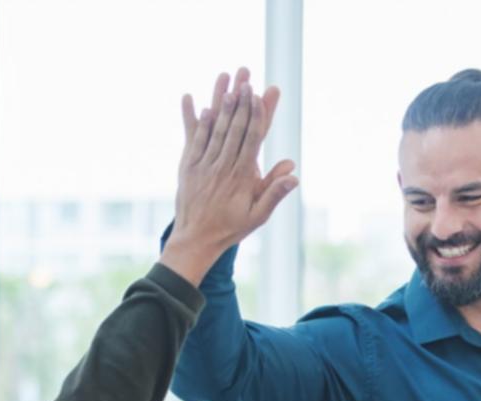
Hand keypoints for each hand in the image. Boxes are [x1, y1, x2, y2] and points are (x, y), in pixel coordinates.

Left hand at [160, 67, 297, 285]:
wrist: (195, 240)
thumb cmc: (230, 228)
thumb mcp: (258, 216)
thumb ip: (274, 193)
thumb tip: (293, 174)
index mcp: (241, 177)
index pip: (251, 140)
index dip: (255, 115)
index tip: (258, 95)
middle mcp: (222, 167)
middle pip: (233, 128)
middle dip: (240, 102)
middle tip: (245, 80)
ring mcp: (203, 165)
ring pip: (213, 130)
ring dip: (220, 105)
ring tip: (226, 84)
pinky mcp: (188, 167)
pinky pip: (193, 140)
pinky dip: (195, 122)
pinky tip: (199, 105)